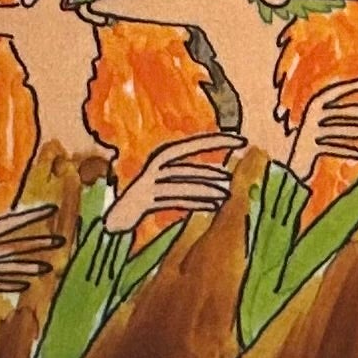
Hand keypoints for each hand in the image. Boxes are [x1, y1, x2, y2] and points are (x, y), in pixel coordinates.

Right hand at [106, 131, 239, 238]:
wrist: (116, 217)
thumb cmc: (149, 198)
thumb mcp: (169, 182)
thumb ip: (189, 175)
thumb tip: (222, 175)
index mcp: (162, 155)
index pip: (193, 144)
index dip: (217, 141)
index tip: (241, 140)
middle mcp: (154, 165)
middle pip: (188, 166)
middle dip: (212, 171)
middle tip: (234, 179)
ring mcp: (148, 183)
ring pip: (183, 185)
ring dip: (206, 190)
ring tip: (227, 196)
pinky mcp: (145, 200)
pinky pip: (175, 201)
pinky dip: (195, 203)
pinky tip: (211, 207)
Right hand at [286, 72, 357, 184]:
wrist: (291, 164)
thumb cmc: (316, 139)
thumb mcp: (327, 122)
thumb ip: (344, 113)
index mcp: (319, 99)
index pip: (346, 87)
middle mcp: (314, 111)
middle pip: (347, 111)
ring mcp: (311, 129)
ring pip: (343, 129)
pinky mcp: (310, 147)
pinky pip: (332, 147)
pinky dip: (346, 150)